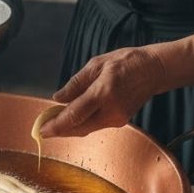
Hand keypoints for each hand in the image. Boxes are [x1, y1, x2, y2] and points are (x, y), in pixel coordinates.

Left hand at [39, 46, 164, 137]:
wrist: (153, 70)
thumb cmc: (125, 62)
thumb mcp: (97, 64)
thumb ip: (76, 83)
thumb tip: (57, 98)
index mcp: (104, 92)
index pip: (75, 114)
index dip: (56, 124)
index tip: (40, 129)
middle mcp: (111, 109)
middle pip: (79, 128)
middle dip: (59, 130)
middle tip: (42, 129)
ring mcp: (118, 118)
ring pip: (87, 129)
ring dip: (69, 127)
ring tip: (52, 122)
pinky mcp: (121, 121)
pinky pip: (95, 125)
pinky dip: (81, 124)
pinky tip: (70, 119)